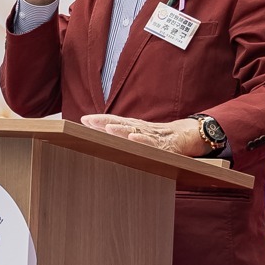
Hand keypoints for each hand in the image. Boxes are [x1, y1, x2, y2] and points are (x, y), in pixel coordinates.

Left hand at [82, 113, 212, 156]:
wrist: (181, 135)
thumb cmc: (153, 135)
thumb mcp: (135, 132)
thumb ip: (118, 134)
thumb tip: (94, 133)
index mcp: (131, 125)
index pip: (112, 120)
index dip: (98, 120)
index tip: (83, 119)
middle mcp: (138, 127)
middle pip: (119, 123)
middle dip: (103, 122)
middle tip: (89, 121)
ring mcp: (149, 135)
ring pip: (133, 130)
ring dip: (120, 129)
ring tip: (108, 128)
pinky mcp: (160, 145)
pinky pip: (150, 142)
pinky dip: (142, 139)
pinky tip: (134, 138)